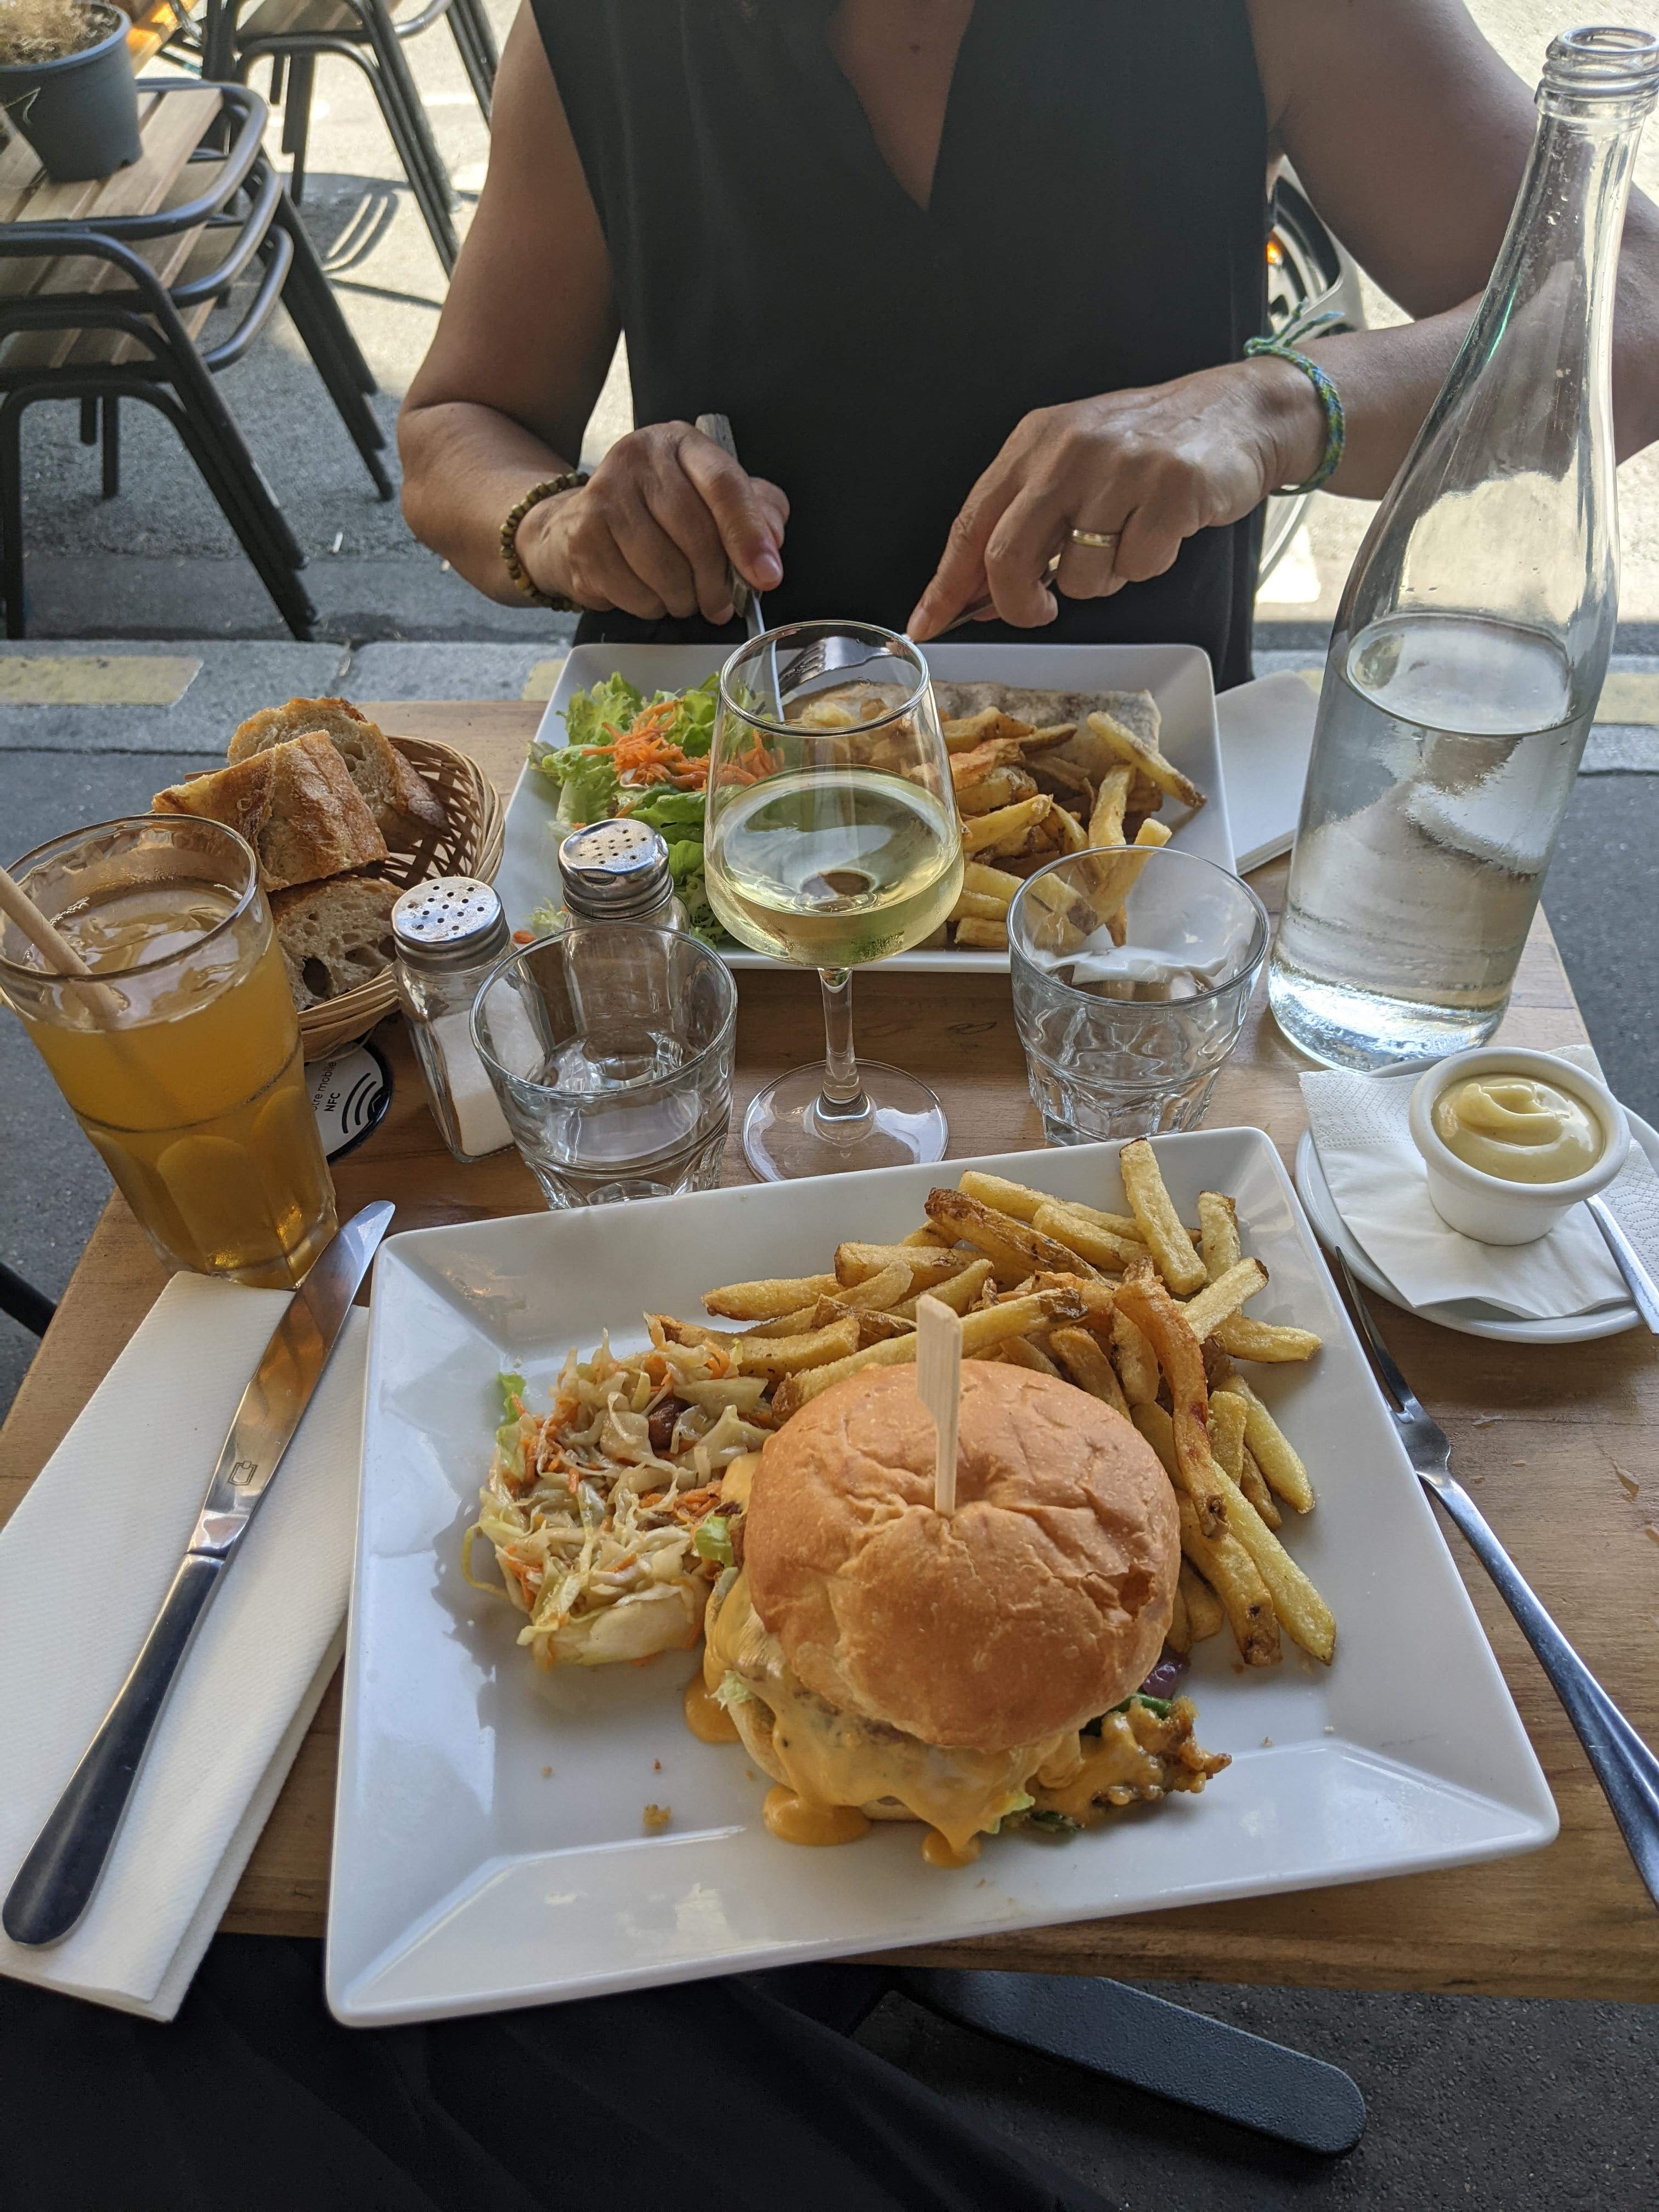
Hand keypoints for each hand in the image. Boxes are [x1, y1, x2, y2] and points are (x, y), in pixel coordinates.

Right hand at [520, 420, 788, 620]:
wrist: (577, 524)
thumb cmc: (655, 514)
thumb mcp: (711, 499)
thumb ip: (754, 512)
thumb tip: (772, 540)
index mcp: (679, 443)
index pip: (723, 485)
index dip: (749, 535)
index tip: (767, 576)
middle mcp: (638, 459)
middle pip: (696, 534)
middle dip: (717, 583)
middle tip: (721, 603)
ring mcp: (604, 496)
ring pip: (665, 570)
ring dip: (684, 599)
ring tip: (683, 596)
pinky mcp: (583, 536)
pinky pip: (634, 592)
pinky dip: (650, 606)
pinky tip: (648, 592)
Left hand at [907, 361, 1323, 638]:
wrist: (1237, 413)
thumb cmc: (1148, 449)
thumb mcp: (1074, 468)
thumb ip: (1026, 525)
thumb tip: (977, 595)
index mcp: (1035, 443)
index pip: (972, 524)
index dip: (947, 583)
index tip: (926, 623)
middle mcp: (1070, 450)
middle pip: (1010, 557)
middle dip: (1019, 604)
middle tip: (1040, 612)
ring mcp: (1121, 469)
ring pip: (1079, 575)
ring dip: (1102, 579)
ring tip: (1128, 537)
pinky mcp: (1170, 491)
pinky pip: (1137, 568)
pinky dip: (1148, 565)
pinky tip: (1162, 529)